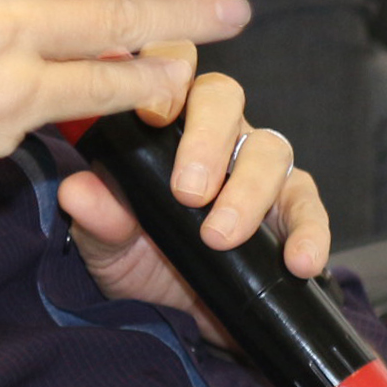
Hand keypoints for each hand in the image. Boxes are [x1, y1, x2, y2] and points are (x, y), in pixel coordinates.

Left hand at [57, 47, 331, 346]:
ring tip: (221, 237)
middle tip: (188, 192)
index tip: (152, 117)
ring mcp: (258, 166)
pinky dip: (309, 232)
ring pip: (270, 148)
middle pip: (223, 97)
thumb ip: (98, 218)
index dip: (165, 79)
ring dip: (247, 192)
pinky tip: (299, 259)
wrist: (183, 317)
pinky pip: (308, 207)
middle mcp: (215, 132)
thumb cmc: (140, 258)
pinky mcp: (293, 209)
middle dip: (207, 139)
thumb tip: (78, 190)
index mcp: (165, 121)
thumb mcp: (108, 245)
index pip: (168, 68)